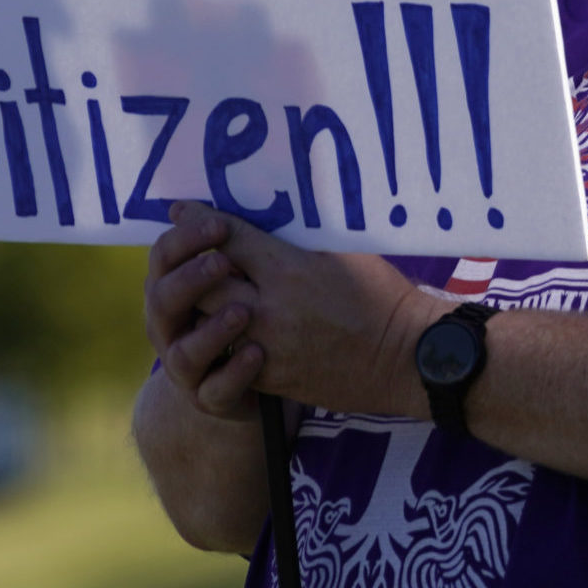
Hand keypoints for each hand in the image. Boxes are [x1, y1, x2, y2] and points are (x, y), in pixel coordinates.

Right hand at [144, 206, 265, 422]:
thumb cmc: (242, 306)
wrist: (237, 376)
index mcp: (171, 288)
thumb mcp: (236, 271)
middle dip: (191, 280)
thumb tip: (237, 186)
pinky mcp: (211, 398)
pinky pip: (216, 390)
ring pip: (183, 353)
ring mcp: (186, 368)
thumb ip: (232, 239)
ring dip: (212, 330)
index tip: (220, 223)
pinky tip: (257, 353)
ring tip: (245, 311)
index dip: (186, 239)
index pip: (163, 257)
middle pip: (162, 302)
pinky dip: (235, 371)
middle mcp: (169, 328)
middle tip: (223, 262)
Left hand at [171, 201, 455, 418]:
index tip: (182, 210)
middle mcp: (271, 307)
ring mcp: (269, 346)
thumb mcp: (347, 253)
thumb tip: (271, 225)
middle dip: (192, 264)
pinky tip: (223, 329)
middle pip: (206, 281)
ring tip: (200, 293)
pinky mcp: (273, 378)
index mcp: (290, 269)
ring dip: (203, 306)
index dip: (201, 221)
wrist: (406, 358)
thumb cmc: (385, 298)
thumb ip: (301, 243)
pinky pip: (230, 356)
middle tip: (184, 252)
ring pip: (211, 322)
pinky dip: (223, 340)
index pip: (229, 238)